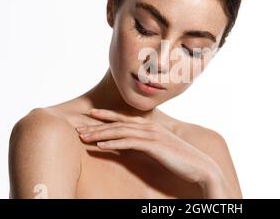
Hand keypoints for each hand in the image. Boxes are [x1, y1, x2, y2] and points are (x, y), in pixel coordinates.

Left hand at [75, 108, 221, 187]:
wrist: (200, 166)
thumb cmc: (181, 159)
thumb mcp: (162, 148)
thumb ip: (147, 143)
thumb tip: (132, 145)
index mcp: (152, 126)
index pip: (125, 118)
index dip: (106, 115)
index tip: (90, 114)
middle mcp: (150, 126)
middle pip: (118, 123)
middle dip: (96, 125)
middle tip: (78, 127)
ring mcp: (152, 135)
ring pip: (120, 131)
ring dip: (99, 134)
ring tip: (83, 137)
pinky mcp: (154, 145)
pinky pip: (128, 143)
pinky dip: (112, 143)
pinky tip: (99, 146)